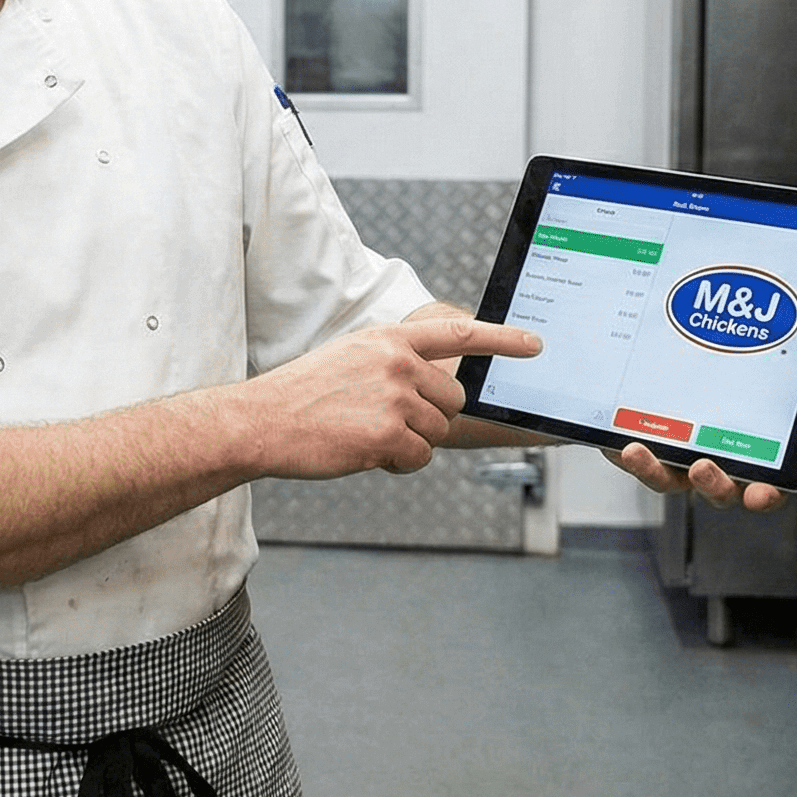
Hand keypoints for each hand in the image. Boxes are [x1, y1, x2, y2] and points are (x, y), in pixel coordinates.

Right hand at [242, 315, 541, 478]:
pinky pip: (419, 457)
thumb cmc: (302, 395)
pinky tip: (362, 451)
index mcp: (389, 339)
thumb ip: (394, 363)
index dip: (502, 339)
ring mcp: (395, 398)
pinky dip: (397, 463)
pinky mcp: (388, 434)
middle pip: (453, 400)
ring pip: (437, 432)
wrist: (261, 421)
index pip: (458, 334)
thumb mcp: (351, 358)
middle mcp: (397, 363)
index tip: (535, 344)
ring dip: (409, 442)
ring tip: (362, 432)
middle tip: (383, 420)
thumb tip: (438, 389)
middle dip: (429, 417)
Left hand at [603, 396, 796, 511]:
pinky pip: (642, 464)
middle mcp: (715, 466)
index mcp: (751, 459)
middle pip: (720, 492)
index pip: (766, 487)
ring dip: (665, 472)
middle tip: (707, 472)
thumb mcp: (780, 392)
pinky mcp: (646, 451)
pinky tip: (633, 446)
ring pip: (675, 482)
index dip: (766, 495)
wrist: (669, 374)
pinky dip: (637, 460)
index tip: (762, 493)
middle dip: (717, 487)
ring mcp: (678, 462)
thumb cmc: (730, 391)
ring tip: (668, 457)